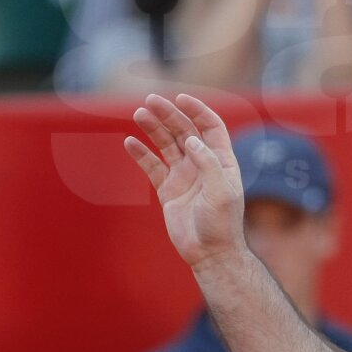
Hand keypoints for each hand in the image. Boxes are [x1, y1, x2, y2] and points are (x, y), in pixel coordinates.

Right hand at [125, 94, 247, 270]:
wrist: (209, 252)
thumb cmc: (222, 223)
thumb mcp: (221, 191)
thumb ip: (208, 164)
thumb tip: (192, 140)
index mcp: (221, 160)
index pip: (210, 127)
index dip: (197, 110)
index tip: (181, 99)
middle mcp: (202, 164)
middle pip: (184, 131)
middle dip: (169, 114)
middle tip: (150, 100)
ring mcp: (184, 175)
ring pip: (166, 145)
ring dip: (154, 128)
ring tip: (139, 113)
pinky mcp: (168, 190)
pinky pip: (152, 166)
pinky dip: (141, 154)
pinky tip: (129, 141)